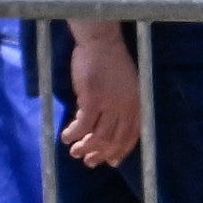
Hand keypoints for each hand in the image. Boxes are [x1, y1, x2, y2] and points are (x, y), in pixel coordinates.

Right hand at [60, 23, 141, 168]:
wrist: (101, 41)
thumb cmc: (110, 61)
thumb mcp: (124, 86)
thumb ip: (119, 106)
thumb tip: (105, 128)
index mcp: (137, 104)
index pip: (132, 136)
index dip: (120, 152)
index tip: (110, 161)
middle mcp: (127, 107)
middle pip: (115, 140)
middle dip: (101, 154)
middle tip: (88, 161)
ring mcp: (110, 104)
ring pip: (98, 136)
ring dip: (85, 147)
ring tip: (75, 152)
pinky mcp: (93, 99)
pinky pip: (82, 125)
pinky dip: (73, 134)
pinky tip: (66, 137)